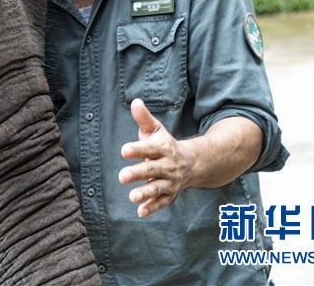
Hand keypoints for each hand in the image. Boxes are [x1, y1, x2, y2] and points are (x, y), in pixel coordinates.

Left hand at [118, 98, 195, 216]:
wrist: (192, 163)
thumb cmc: (165, 144)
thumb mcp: (156, 130)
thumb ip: (144, 118)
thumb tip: (135, 102)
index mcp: (163, 148)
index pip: (149, 148)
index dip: (137, 149)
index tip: (123, 151)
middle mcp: (168, 165)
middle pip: (152, 170)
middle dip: (137, 173)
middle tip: (121, 176)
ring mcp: (170, 181)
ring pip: (157, 188)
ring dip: (145, 193)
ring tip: (131, 197)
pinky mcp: (170, 194)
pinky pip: (162, 202)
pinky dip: (152, 207)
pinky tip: (140, 212)